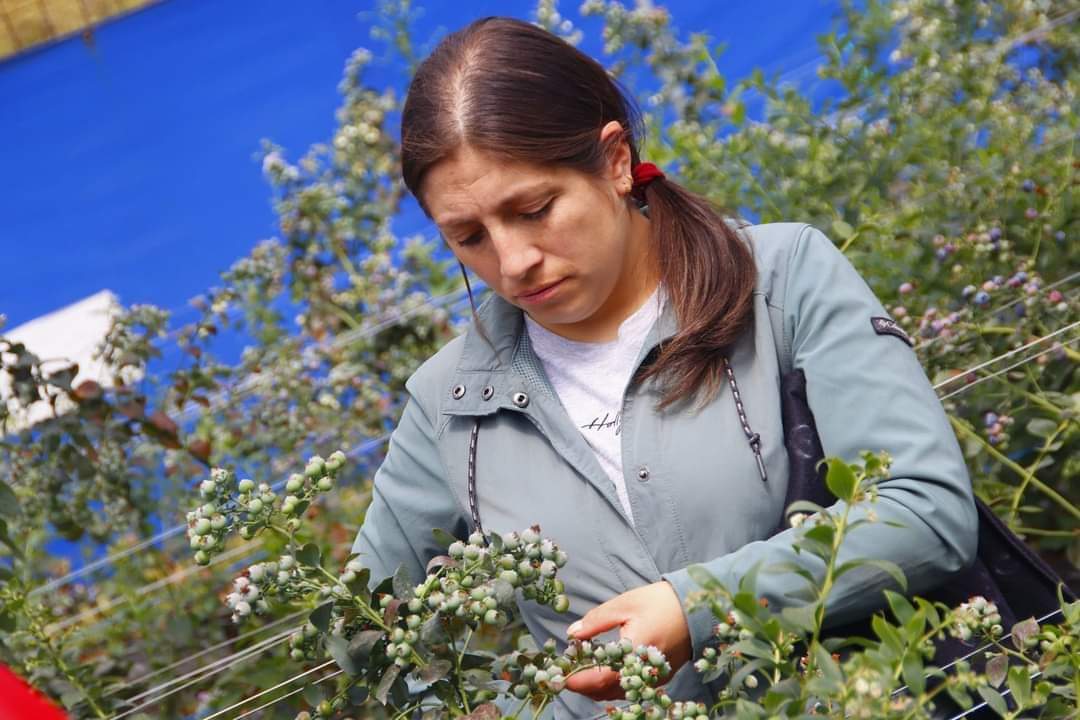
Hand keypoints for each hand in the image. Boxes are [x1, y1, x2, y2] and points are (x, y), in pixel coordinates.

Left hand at [563, 581, 691, 700]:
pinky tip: (604, 671)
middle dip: (583, 686)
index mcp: (633, 654)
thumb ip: (596, 621)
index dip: (576, 681)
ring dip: (597, 688)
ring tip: (582, 671)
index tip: (559, 677)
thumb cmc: (659, 603)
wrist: (695, 608)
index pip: (598, 679)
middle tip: (566, 673)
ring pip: (618, 694)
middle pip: (605, 692)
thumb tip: (573, 634)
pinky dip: (613, 686)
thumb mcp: (623, 605)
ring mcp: (653, 679)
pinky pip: (631, 690)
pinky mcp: (659, 678)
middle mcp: (644, 673)